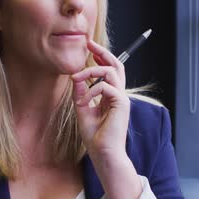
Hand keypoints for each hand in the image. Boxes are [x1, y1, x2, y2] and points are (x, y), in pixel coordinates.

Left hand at [71, 39, 129, 162]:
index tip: (89, 48)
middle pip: (116, 65)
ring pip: (110, 72)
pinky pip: (105, 87)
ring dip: (90, 71)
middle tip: (89, 44)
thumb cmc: (95, 137)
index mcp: (112, 97)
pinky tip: (84, 102)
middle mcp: (119, 95)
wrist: (104, 153)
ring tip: (76, 78)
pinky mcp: (121, 104)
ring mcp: (122, 99)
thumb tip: (76, 77)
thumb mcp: (82, 110)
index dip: (101, 57)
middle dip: (103, 52)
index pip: (110, 71)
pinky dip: (91, 91)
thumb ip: (80, 94)